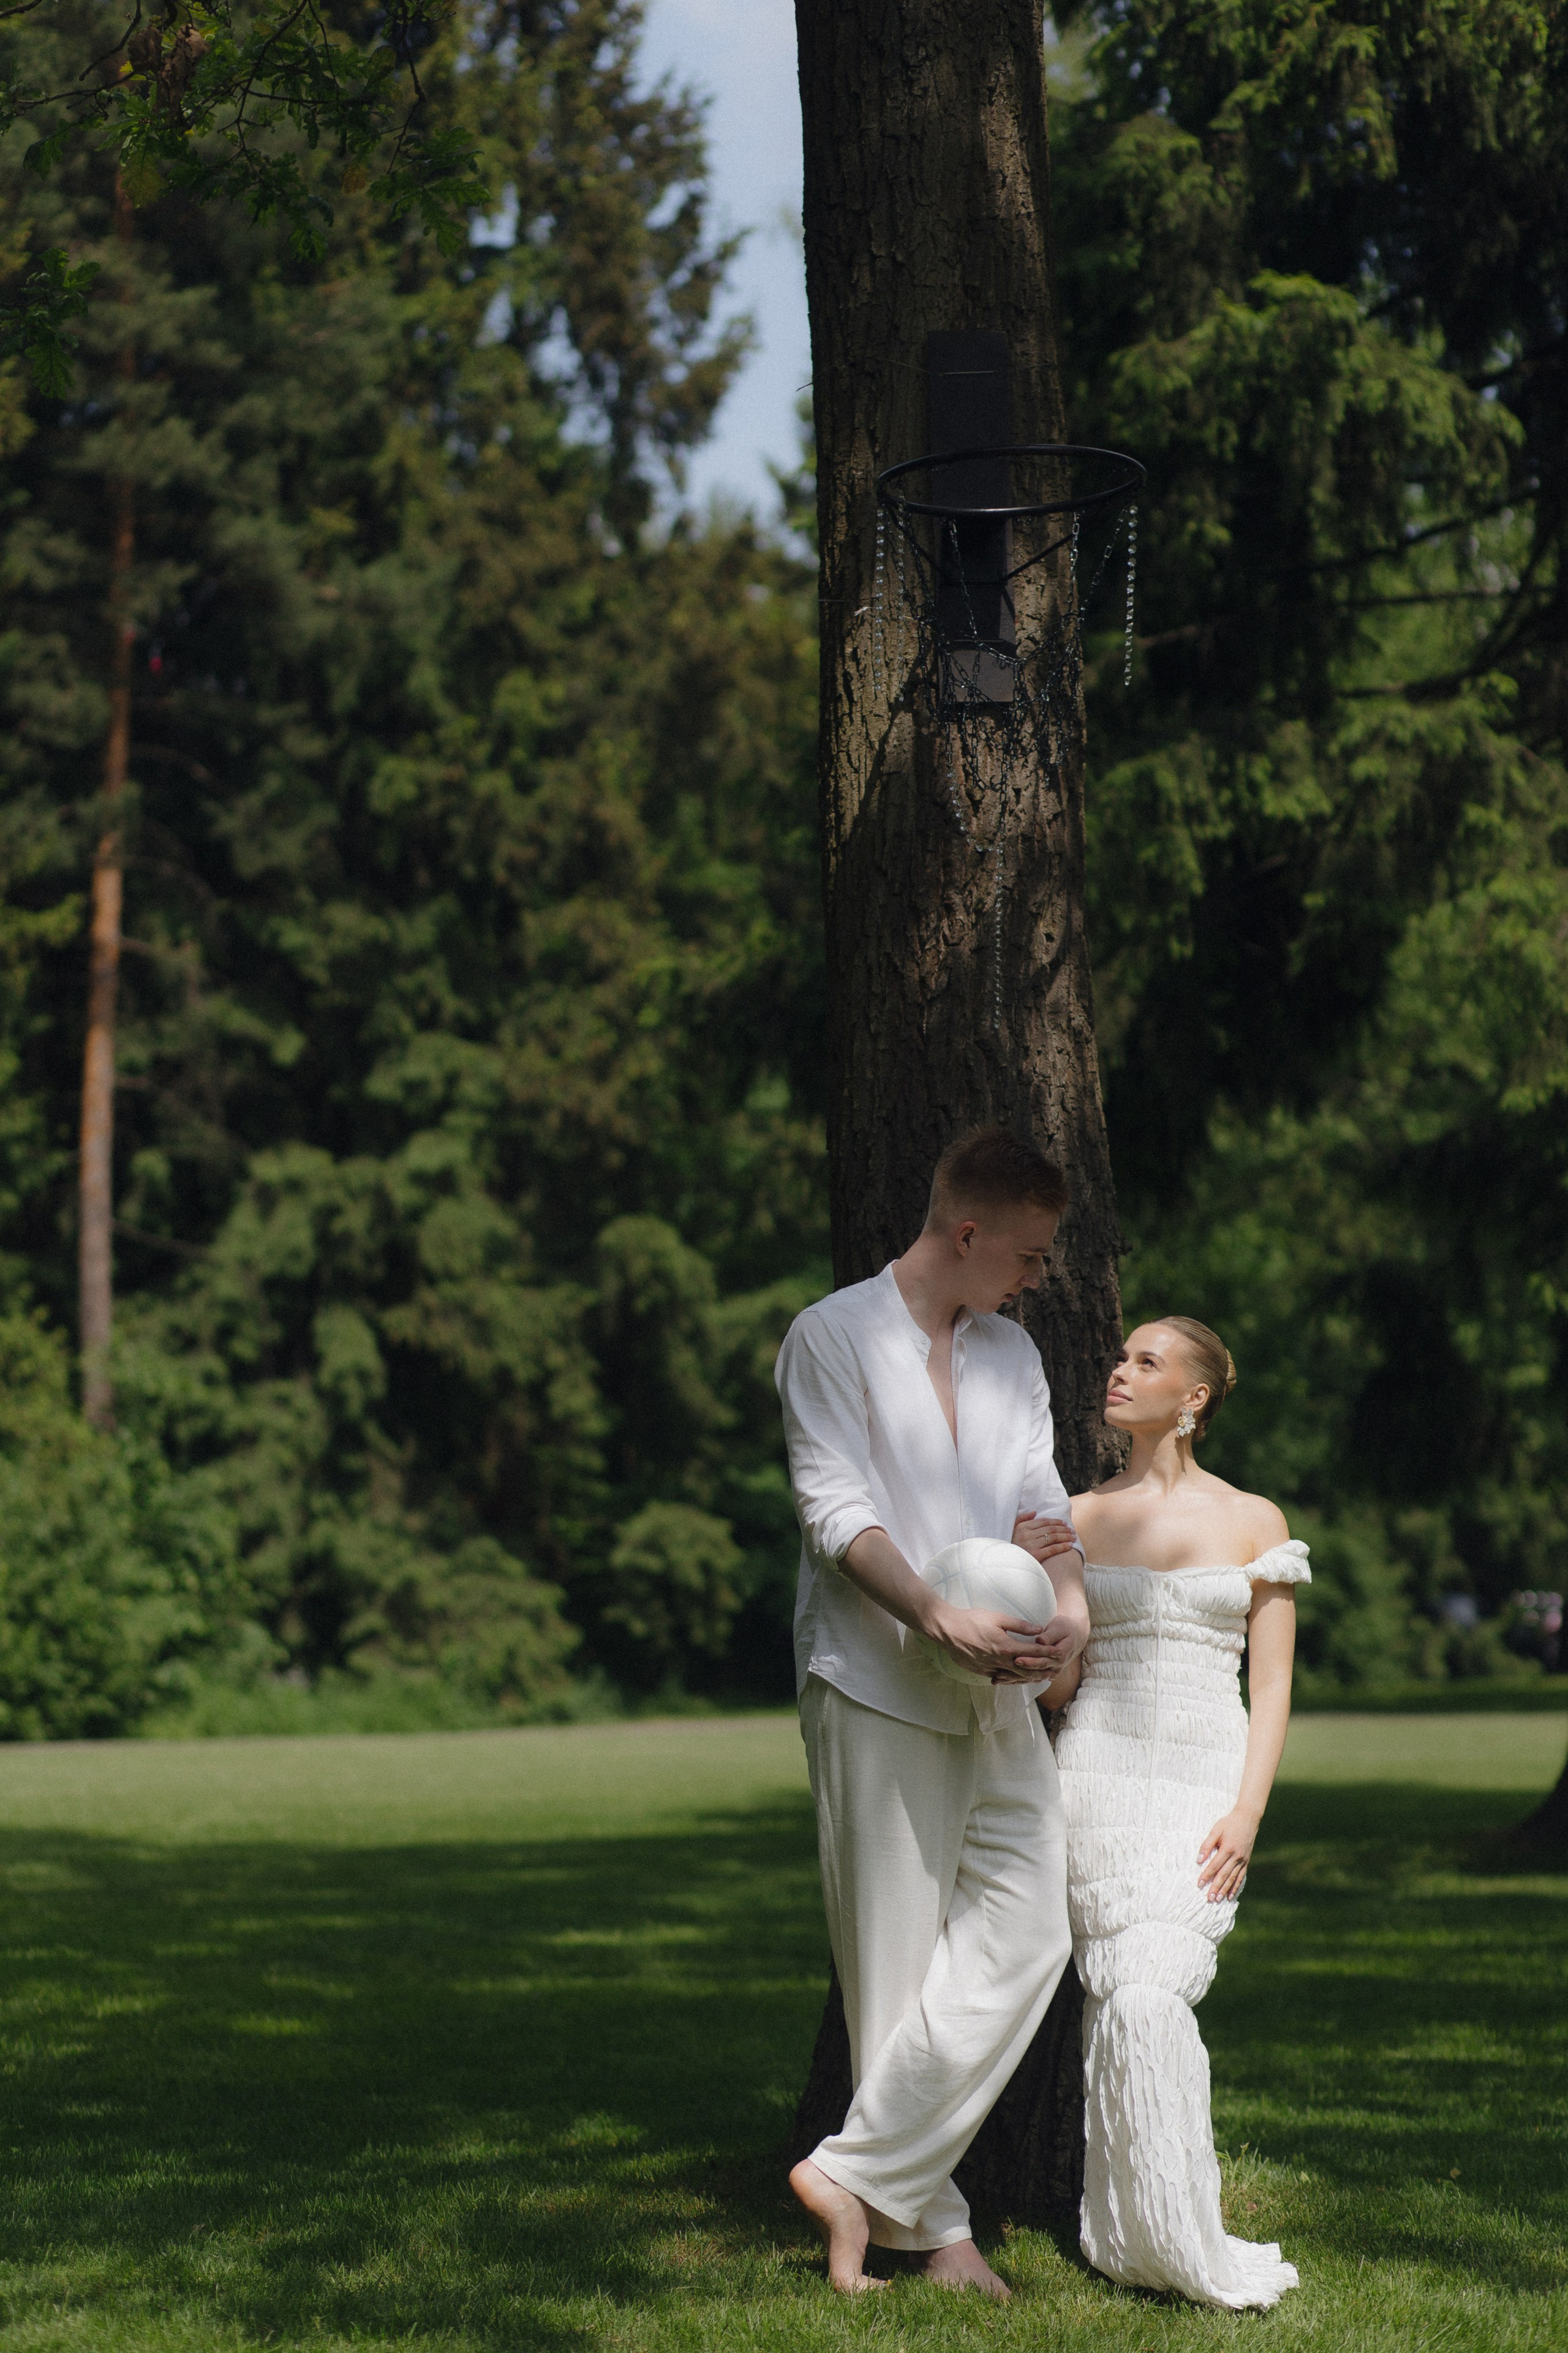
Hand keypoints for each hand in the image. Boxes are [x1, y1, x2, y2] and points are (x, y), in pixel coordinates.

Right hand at [927, 1603, 1048, 1680]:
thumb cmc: (972, 1619)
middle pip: (1027, 1670)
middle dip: (1042, 1671)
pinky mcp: (981, 1671)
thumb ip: (1020, 1625)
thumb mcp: (998, 1617)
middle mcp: (1000, 1660)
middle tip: (1054, 1672)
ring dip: (1028, 1678)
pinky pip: (1000, 1678)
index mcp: (1006, 1646)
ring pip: (1014, 1677)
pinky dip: (1011, 1679)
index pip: (1033, 1652)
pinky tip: (1016, 1678)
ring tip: (1039, 1678)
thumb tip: (1038, 1628)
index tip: (1058, 1654)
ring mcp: (990, 1668)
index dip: (1047, 1653)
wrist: (948, 1630)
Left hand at [988, 1611, 1085, 1683]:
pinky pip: (1028, 1678)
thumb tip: (1040, 1640)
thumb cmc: (1065, 1628)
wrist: (1074, 1636)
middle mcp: (1055, 1667)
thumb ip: (1049, 1635)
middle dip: (1016, 1673)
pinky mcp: (1043, 1672)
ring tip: (997, 1678)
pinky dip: (1015, 1679)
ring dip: (1013, 1679)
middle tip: (1000, 1671)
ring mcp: (1050, 1672)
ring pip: (1029, 1678)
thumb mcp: (1059, 1627)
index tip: (1016, 1659)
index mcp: (1060, 1656)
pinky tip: (1002, 1679)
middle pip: (1034, 1672)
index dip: (1029, 1661)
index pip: (1042, 1661)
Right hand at [1011, 1512, 1079, 1562]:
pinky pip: (1052, 1549)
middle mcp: (1027, 1534)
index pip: (1043, 1522)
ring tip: (1073, 1538)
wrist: (1010, 1564)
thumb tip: (1035, 1512)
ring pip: (1053, 1538)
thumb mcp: (1013, 1529)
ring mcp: (1031, 1545)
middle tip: (1072, 1531)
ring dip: (1066, 1537)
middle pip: (1050, 1529)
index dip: (1056, 1522)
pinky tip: (1069, 1546)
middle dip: (1064, 1529)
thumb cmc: (1012, 1546)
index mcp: (1022, 1527)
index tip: (1065, 1524)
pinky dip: (1062, 1546)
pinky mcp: (1036, 1555)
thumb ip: (1022, 1518)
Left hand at [1197, 1806, 1258, 1902]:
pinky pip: (1241, 1877)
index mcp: (1228, 1848)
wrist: (1248, 1819)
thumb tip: (1198, 1859)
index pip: (1214, 1865)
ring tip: (1217, 1900)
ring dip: (1225, 1890)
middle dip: (1216, 1887)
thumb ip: (1207, 1844)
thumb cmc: (1229, 1823)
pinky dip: (1235, 1887)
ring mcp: (1243, 1860)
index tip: (1199, 1884)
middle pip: (1224, 1875)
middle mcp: (1237, 1856)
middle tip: (1209, 1898)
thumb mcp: (1216, 1830)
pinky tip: (1230, 1895)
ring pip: (1233, 1878)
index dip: (1206, 1875)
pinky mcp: (1246, 1861)